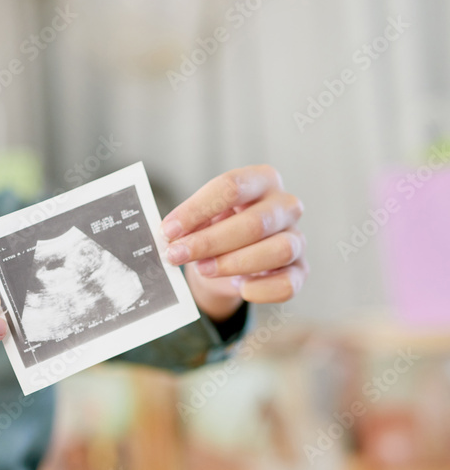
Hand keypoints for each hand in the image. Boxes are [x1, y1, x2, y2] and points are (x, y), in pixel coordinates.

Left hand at [160, 164, 307, 320]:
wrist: (229, 260)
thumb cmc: (215, 228)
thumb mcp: (201, 219)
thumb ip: (189, 223)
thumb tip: (170, 235)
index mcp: (260, 180)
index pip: (231, 187)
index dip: (197, 209)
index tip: (168, 230)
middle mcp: (285, 205)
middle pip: (254, 223)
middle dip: (209, 242)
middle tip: (177, 254)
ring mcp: (297, 237)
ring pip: (278, 250)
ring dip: (234, 263)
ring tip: (203, 269)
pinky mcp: (300, 270)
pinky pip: (289, 283)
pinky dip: (261, 289)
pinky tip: (239, 287)